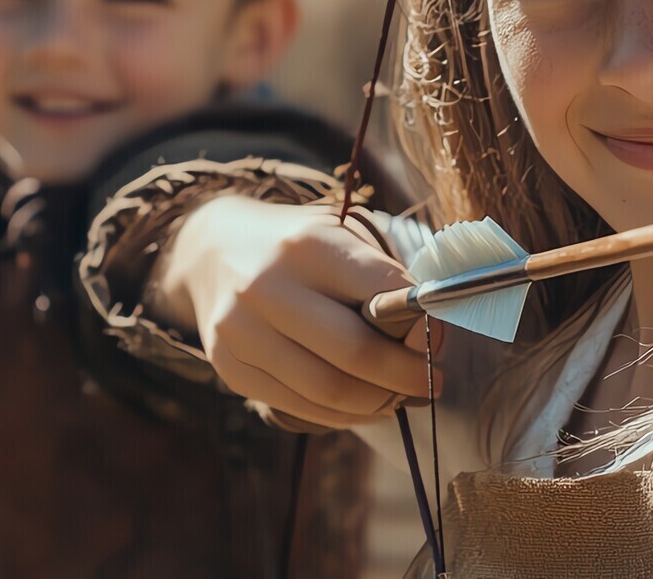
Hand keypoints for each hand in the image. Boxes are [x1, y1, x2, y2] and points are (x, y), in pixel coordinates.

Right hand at [158, 197, 436, 426]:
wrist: (214, 249)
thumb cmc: (299, 247)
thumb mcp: (341, 238)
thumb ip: (384, 281)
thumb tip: (429, 339)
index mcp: (308, 245)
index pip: (384, 294)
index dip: (422, 326)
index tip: (439, 340)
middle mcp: (267, 286)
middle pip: (355, 353)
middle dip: (406, 375)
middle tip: (431, 381)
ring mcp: (241, 331)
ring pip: (327, 391)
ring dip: (378, 401)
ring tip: (400, 395)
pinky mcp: (229, 367)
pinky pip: (299, 406)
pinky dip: (342, 414)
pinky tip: (364, 403)